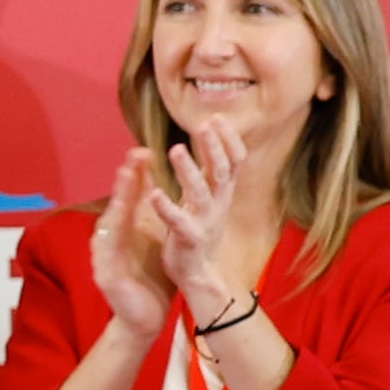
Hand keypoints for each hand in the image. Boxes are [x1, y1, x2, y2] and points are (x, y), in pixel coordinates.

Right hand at [84, 153, 176, 336]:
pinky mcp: (105, 276)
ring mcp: (105, 257)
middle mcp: (111, 238)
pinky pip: (107, 255)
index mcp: (126, 228)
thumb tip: (153, 174)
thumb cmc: (149, 275)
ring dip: (115, 203)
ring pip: (109, 225)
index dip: (135, 174)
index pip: (129, 196)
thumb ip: (149, 207)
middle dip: (123, 184)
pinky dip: (110, 239)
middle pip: (117, 205)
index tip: (143, 151)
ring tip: (123, 187)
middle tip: (131, 161)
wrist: (145, 318)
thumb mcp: (153, 235)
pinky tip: (113, 227)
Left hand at [137, 126, 249, 319]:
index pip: (234, 160)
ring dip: (188, 170)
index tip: (217, 117)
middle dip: (214, 147)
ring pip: (201, 192)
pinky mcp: (188, 239)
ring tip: (175, 149)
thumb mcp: (208, 195)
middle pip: (221, 171)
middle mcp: (218, 203)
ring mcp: (205, 221)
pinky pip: (179, 221)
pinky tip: (155, 193)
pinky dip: (167, 207)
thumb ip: (209, 167)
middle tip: (203, 124)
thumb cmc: (199, 227)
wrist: (198, 272)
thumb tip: (210, 131)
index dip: (229, 139)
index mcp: (222, 192)